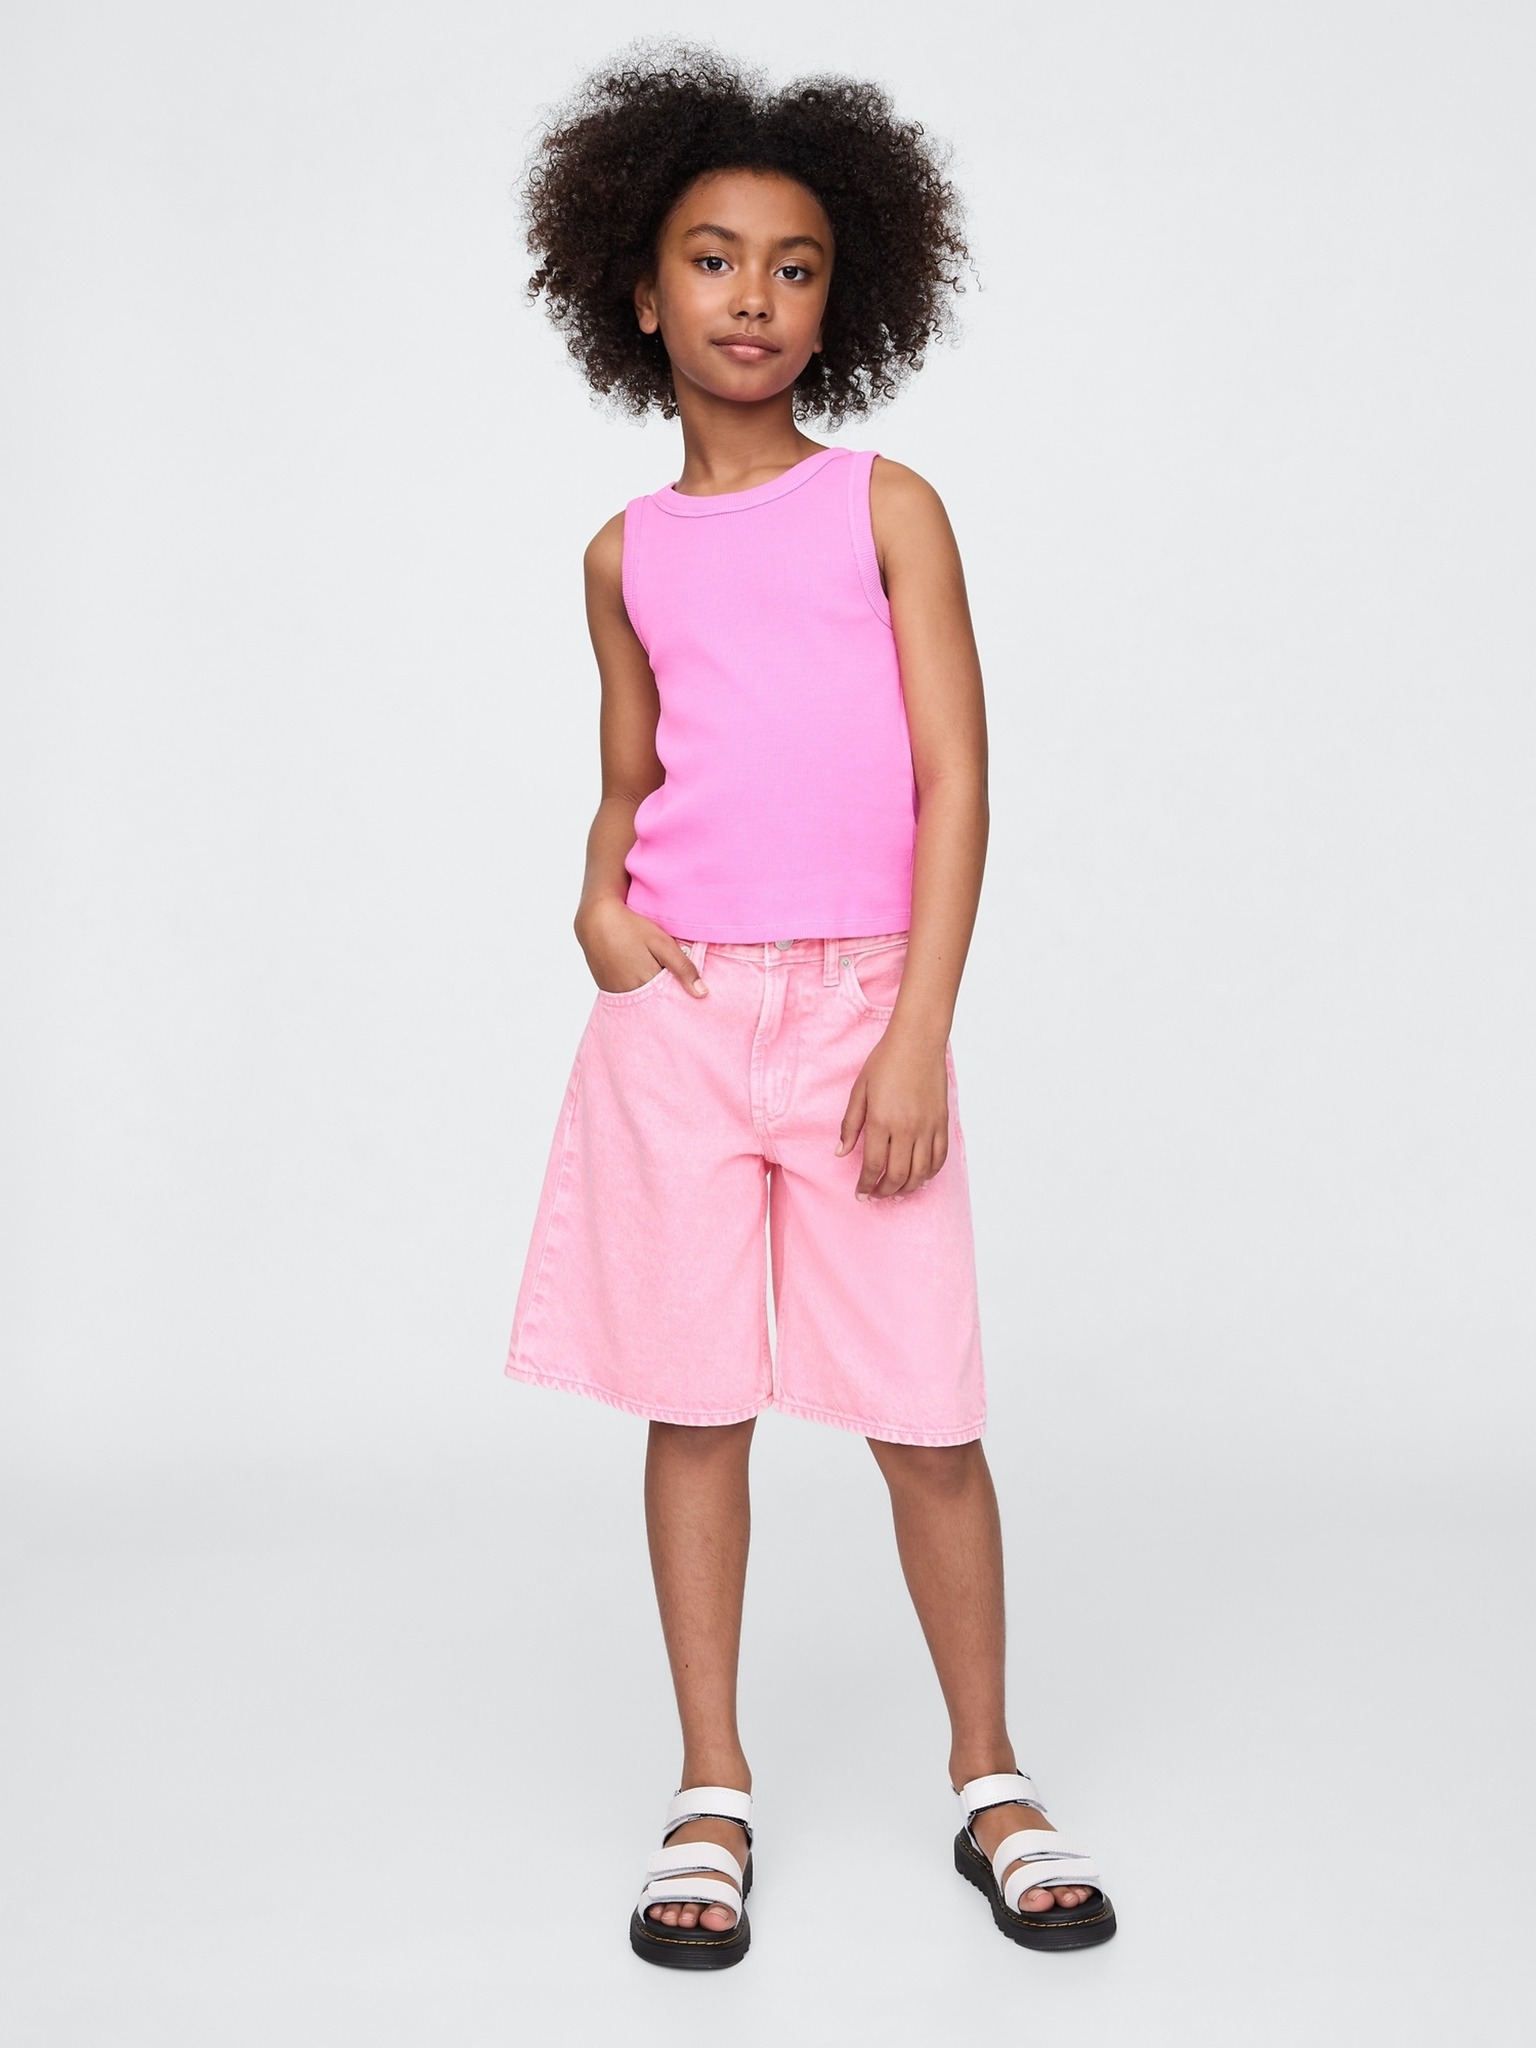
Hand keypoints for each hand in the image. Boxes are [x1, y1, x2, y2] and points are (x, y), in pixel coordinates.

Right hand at [575, 899, 707, 997]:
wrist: (595, 920)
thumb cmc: (630, 927)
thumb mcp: (661, 943)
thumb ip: (682, 967)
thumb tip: (702, 993)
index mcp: (647, 984)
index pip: (670, 1002)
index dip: (681, 998)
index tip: (690, 995)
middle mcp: (630, 993)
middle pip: (655, 1005)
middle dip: (667, 999)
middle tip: (676, 987)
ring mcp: (616, 992)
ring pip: (641, 1001)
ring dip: (652, 996)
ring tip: (659, 981)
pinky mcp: (606, 988)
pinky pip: (627, 996)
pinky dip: (637, 992)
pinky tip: (642, 979)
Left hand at [835, 1029, 948, 1198]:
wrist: (918, 1042)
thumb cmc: (885, 1062)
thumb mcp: (859, 1091)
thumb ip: (850, 1125)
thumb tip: (841, 1152)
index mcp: (881, 1121)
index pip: (872, 1165)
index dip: (865, 1185)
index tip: (860, 1193)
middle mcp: (906, 1128)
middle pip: (897, 1175)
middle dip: (884, 1191)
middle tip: (876, 1195)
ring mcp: (927, 1127)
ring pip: (920, 1172)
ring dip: (907, 1188)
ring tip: (896, 1192)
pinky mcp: (942, 1123)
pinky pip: (939, 1158)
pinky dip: (929, 1173)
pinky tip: (919, 1177)